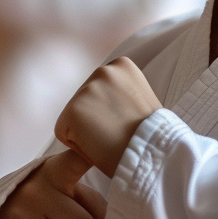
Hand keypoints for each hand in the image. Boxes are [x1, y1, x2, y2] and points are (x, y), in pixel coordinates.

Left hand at [55, 57, 162, 177]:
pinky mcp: (72, 111)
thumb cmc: (151, 135)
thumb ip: (121, 93)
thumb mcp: (141, 98)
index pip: (99, 90)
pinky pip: (64, 133)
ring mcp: (86, 90)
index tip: (126, 121)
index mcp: (121, 65)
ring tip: (110, 140)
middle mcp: (103, 70)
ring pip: (74, 119)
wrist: (153, 153)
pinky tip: (99, 146)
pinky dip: (77, 145)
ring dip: (87, 132)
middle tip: (117, 133)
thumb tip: (105, 102)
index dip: (109, 111)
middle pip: (84, 101)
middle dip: (95, 119)